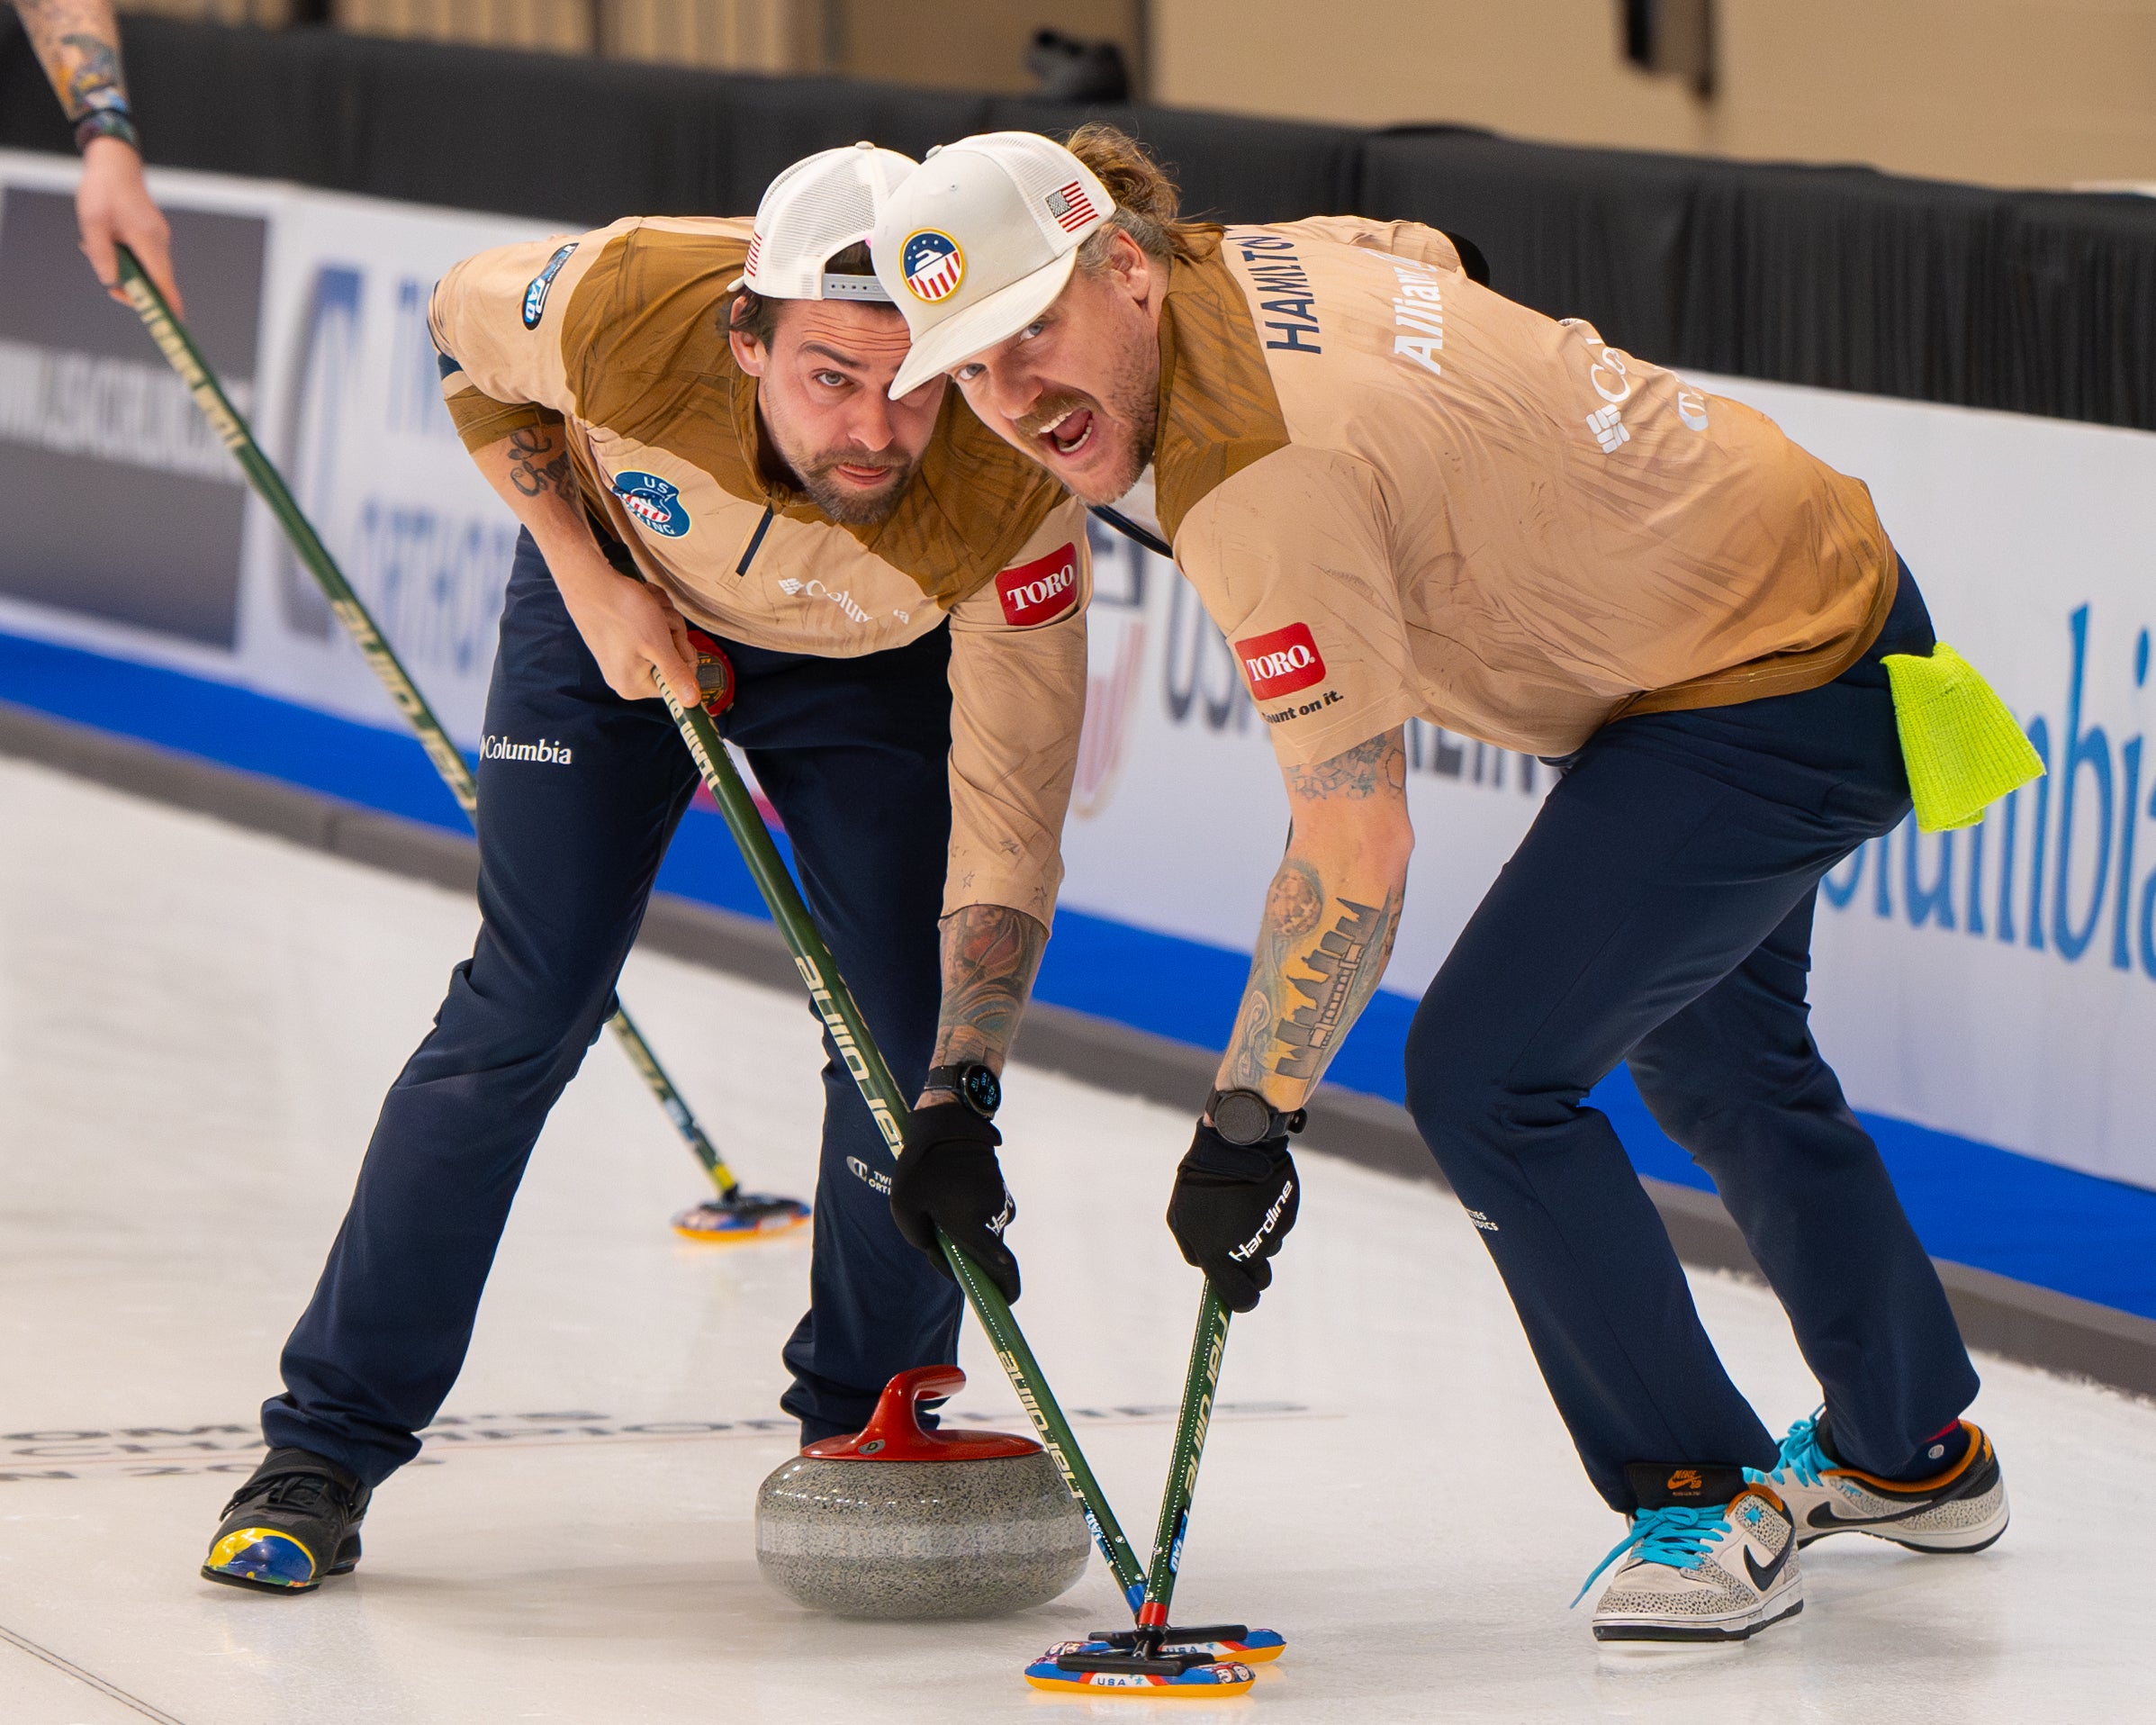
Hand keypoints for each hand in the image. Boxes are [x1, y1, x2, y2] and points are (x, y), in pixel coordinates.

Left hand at [77, 136, 180, 314]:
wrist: (115, 164)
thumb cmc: (103, 191)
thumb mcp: (92, 223)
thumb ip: (101, 256)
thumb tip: (111, 282)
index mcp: (147, 239)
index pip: (162, 280)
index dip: (167, 303)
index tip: (173, 323)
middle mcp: (159, 241)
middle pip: (156, 279)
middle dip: (136, 289)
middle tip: (113, 290)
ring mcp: (158, 238)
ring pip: (148, 268)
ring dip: (127, 271)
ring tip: (98, 249)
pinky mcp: (153, 234)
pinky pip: (145, 257)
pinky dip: (129, 259)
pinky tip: (108, 242)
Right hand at [548, 544, 699, 706]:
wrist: (590, 581)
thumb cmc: (623, 613)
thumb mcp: (658, 645)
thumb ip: (676, 675)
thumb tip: (692, 704)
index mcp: (634, 686)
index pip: (679, 680)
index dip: (682, 652)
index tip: (669, 635)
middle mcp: (626, 677)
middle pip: (672, 658)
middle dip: (671, 632)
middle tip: (657, 617)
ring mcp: (622, 658)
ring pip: (665, 639)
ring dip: (663, 619)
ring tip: (646, 608)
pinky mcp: (619, 641)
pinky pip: (650, 629)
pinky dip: (652, 613)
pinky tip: (640, 603)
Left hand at [889, 1102, 1019, 1300]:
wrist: (948, 1122)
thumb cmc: (921, 1167)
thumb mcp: (905, 1209)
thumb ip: (921, 1240)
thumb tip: (939, 1251)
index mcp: (973, 1227)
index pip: (1003, 1268)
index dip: (1006, 1290)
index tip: (1006, 1303)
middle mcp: (993, 1217)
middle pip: (985, 1253)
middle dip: (965, 1255)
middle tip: (936, 1236)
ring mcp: (999, 1201)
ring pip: (983, 1231)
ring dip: (965, 1230)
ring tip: (937, 1203)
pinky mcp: (999, 1188)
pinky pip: (984, 1213)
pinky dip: (969, 1213)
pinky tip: (948, 1191)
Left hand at [1166, 1119, 1299, 1312]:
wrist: (1235, 1144)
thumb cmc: (1200, 1182)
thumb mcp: (1181, 1218)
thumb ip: (1193, 1252)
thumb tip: (1208, 1272)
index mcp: (1218, 1255)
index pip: (1241, 1299)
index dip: (1242, 1300)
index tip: (1241, 1295)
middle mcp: (1248, 1250)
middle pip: (1261, 1281)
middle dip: (1252, 1272)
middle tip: (1239, 1247)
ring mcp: (1271, 1232)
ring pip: (1269, 1251)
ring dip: (1258, 1238)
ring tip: (1242, 1207)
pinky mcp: (1287, 1214)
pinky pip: (1278, 1227)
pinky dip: (1269, 1217)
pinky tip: (1255, 1195)